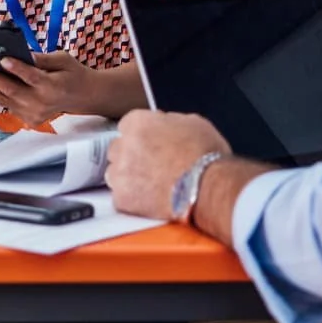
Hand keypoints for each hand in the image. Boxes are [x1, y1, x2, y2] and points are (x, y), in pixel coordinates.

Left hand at [0, 51, 107, 126]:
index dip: (17, 69)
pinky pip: (5, 104)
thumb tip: (19, 52)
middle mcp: (42, 104)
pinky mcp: (27, 119)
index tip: (2, 59)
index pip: (32, 77)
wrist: (82, 97)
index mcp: (53, 87)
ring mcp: (33, 114)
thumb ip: (42, 58)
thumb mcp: (62, 59)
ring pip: (3, 99)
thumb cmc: (71, 73)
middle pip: (12, 90)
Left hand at [106, 109, 230, 220]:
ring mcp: (120, 173)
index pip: (127, 126)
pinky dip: (133, 201)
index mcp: (138, 123)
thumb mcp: (192, 123)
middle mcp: (123, 145)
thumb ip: (169, 121)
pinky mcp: (122, 199)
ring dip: (128, 179)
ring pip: (114, 174)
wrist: (207, 188)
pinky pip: (121, 198)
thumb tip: (164, 124)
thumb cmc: (205, 157)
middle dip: (131, 157)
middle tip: (151, 167)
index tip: (148, 145)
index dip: (140, 137)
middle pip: (117, 150)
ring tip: (151, 186)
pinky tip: (151, 200)